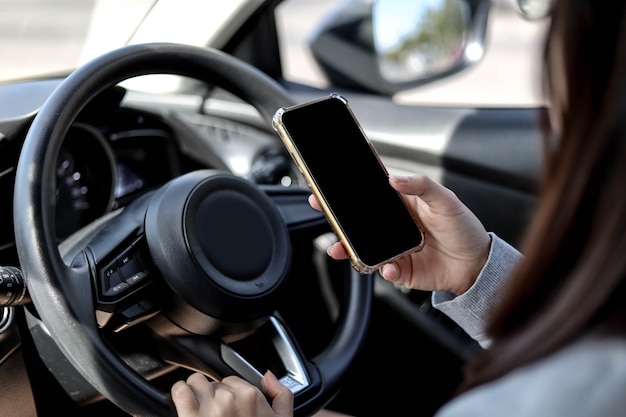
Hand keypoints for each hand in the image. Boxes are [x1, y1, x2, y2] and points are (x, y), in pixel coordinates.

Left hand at [171, 371, 292, 416]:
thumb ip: (282, 396)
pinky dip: (178, 394)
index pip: (232, 381)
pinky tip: (182, 404)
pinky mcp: (190, 416)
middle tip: (213, 415)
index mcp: (252, 397)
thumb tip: (268, 376)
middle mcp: (231, 398)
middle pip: (213, 382)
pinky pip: (180, 391)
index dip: (227, 394)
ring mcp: (210, 406)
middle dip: (211, 396)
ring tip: (196, 409)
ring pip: (195, 382)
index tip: (226, 408)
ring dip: (193, 393)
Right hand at [309, 174, 490, 294]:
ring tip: (339, 248)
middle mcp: (393, 225)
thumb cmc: (463, 228)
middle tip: (320, 206)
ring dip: (347, 247)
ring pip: (362, 246)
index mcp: (402, 203)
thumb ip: (421, 186)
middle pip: (358, 218)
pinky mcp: (399, 269)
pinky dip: (383, 269)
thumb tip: (395, 179)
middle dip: (337, 215)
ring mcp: (393, 247)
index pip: (371, 190)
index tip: (330, 179)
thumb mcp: (446, 200)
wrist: (477, 264)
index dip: (350, 184)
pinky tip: (389, 267)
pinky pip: (382, 269)